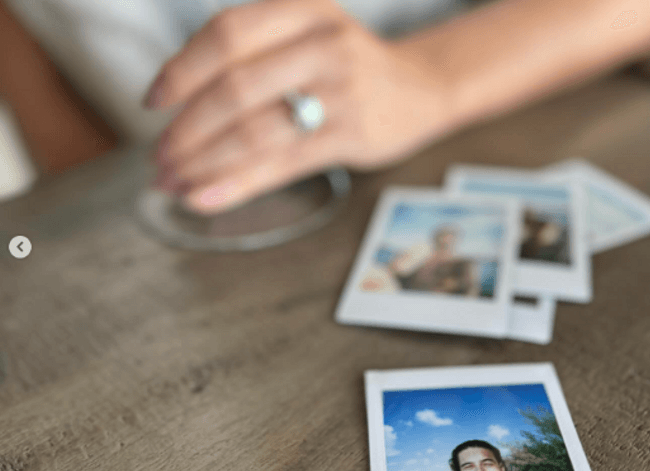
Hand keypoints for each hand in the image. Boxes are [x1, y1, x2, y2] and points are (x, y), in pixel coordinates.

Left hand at [145, 0, 451, 214]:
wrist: (421, 87)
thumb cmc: (347, 65)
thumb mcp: (305, 32)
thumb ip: (250, 53)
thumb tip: (174, 104)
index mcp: (302, 9)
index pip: (226, 34)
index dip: (180, 70)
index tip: (152, 103)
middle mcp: (322, 44)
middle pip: (234, 88)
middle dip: (186, 130)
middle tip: (160, 157)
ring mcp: (341, 91)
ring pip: (255, 131)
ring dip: (204, 163)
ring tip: (174, 183)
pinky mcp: (352, 135)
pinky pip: (282, 164)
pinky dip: (236, 185)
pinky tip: (205, 198)